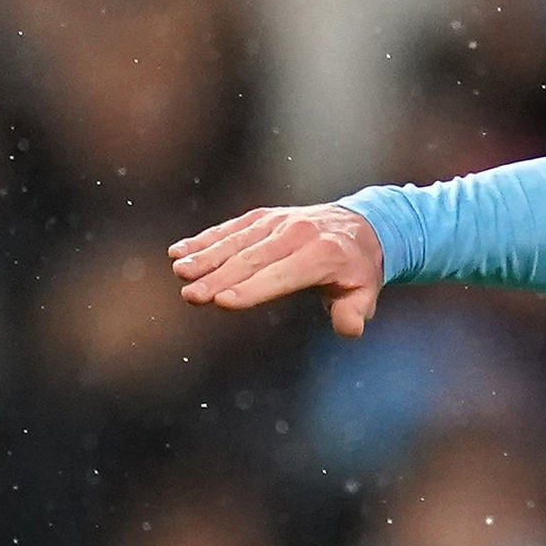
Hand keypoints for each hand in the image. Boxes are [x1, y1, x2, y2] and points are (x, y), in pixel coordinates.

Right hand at [170, 203, 385, 336]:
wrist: (362, 225)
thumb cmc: (358, 270)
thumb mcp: (366, 293)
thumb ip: (355, 312)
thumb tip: (348, 328)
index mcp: (323, 255)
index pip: (282, 275)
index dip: (252, 289)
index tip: (223, 302)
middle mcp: (297, 233)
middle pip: (252, 259)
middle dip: (219, 278)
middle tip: (191, 296)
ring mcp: (277, 222)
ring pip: (236, 242)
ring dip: (205, 257)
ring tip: (180, 273)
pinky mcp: (262, 217)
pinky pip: (231, 229)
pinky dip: (204, 239)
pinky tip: (179, 251)